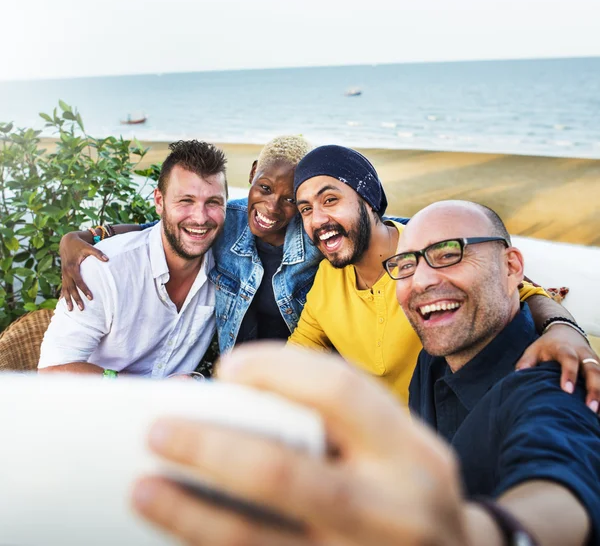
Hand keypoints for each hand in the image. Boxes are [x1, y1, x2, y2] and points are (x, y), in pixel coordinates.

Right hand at [59, 232, 107, 310]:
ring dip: (67, 299)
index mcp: (72, 267)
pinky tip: (63, 302)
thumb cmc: (80, 245)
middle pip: (71, 288)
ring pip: (65, 289)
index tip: (91, 298)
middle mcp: (66, 272)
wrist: (67, 241)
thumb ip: (98, 253)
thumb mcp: (88, 247)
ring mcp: (64, 274)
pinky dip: (63, 294)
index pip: (79, 281)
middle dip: (76, 299)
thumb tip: (107, 259)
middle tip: (82, 308)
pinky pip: (63, 286)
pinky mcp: (63, 274)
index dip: (85, 290)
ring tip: (70, 310)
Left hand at [132, 346, 467, 545]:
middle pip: (284, 474)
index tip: (227, 367)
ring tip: (144, 490)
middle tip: (158, 430)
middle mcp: (391, 511)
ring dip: (191, 515)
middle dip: (211, 448)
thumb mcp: (399, 445)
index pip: (340, 391)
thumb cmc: (411, 489)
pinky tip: (181, 535)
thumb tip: (238, 394)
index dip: (277, 368)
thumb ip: (337, 418)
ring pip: (257, 542)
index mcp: (412, 454)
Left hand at [516, 324, 599, 413]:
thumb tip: (518, 375)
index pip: (569, 359)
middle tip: (591, 408)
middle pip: (593, 370)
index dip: (569, 374)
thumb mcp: (534, 349)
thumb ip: (527, 362)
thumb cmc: (546, 346)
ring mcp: (595, 361)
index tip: (567, 391)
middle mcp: (583, 354)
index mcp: (564, 348)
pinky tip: (599, 413)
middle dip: (594, 389)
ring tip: (597, 414)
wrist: (565, 332)